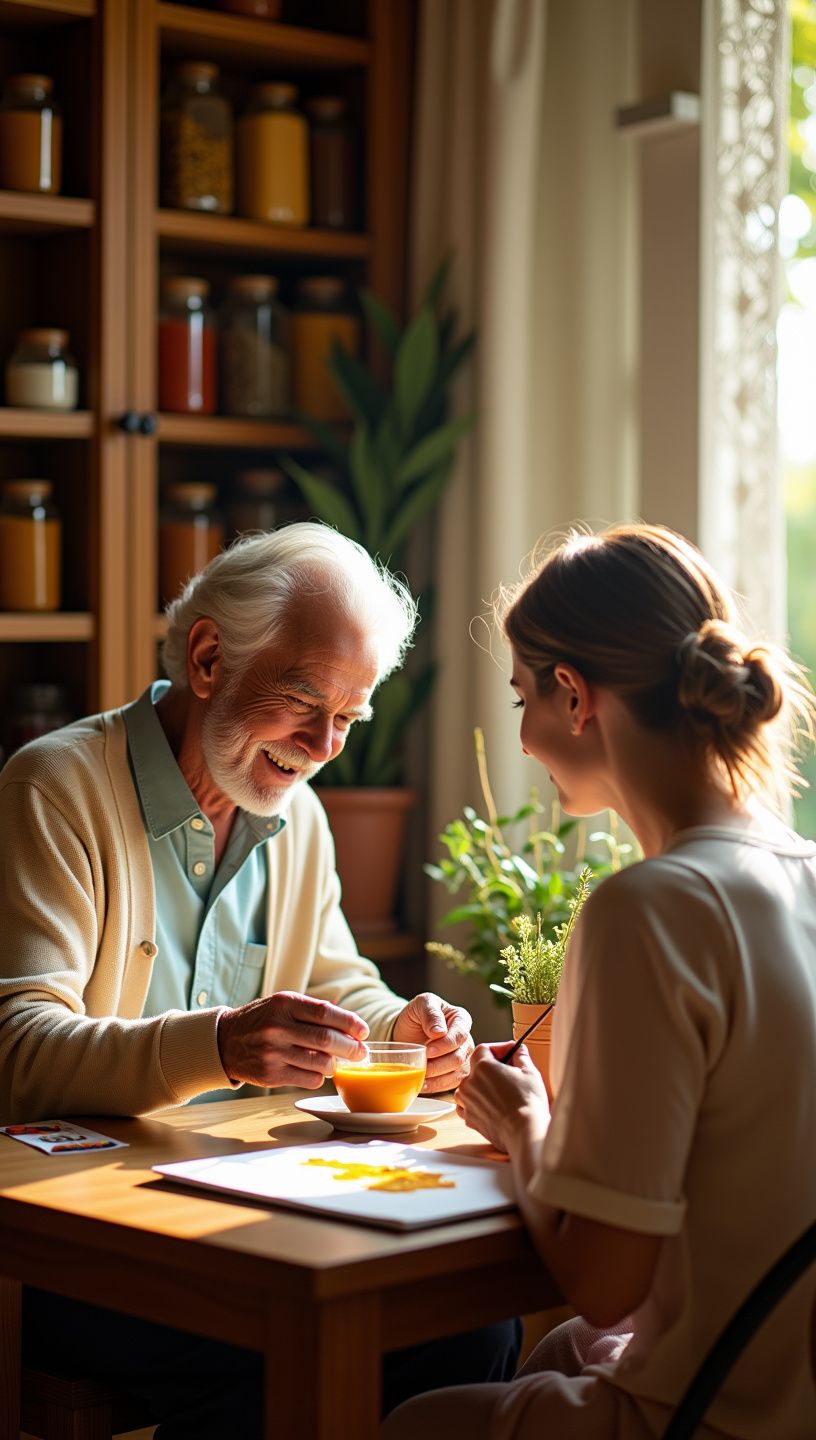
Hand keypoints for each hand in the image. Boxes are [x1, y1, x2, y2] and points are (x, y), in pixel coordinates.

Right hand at [217, 991, 367, 1088]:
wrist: (225, 1041)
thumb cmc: (263, 1020)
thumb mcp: (283, 1004)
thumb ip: (314, 1011)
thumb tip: (352, 1026)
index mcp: (284, 1004)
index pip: (325, 1012)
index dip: (349, 1023)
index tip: (364, 1031)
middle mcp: (278, 1027)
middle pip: (326, 1039)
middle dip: (351, 1048)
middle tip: (361, 1052)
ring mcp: (273, 1053)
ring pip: (321, 1063)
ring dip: (335, 1064)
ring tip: (336, 1061)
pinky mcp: (271, 1075)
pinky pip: (310, 1079)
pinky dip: (320, 1076)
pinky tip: (317, 1070)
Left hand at [392, 992, 473, 1092]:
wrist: (408, 1031)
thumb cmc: (417, 1014)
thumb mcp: (421, 1004)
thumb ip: (431, 1013)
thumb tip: (439, 1031)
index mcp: (461, 1019)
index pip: (459, 1035)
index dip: (444, 1045)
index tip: (427, 1050)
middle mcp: (466, 1040)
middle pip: (459, 1057)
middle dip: (439, 1064)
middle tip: (422, 1066)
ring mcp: (462, 1058)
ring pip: (457, 1074)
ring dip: (437, 1078)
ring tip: (421, 1077)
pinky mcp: (455, 1073)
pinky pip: (451, 1085)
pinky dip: (437, 1087)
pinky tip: (423, 1085)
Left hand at [455, 1041, 549, 1152]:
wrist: (524, 1132)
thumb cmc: (528, 1103)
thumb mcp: (530, 1072)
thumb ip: (521, 1056)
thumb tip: (518, 1050)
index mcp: (482, 1067)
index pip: (484, 1048)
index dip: (499, 1048)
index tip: (511, 1053)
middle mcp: (469, 1083)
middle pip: (477, 1067)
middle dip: (493, 1067)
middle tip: (510, 1072)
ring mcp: (467, 1102)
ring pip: (470, 1086)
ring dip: (483, 1085)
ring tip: (501, 1091)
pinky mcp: (469, 1118)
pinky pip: (468, 1105)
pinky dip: (477, 1102)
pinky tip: (493, 1105)